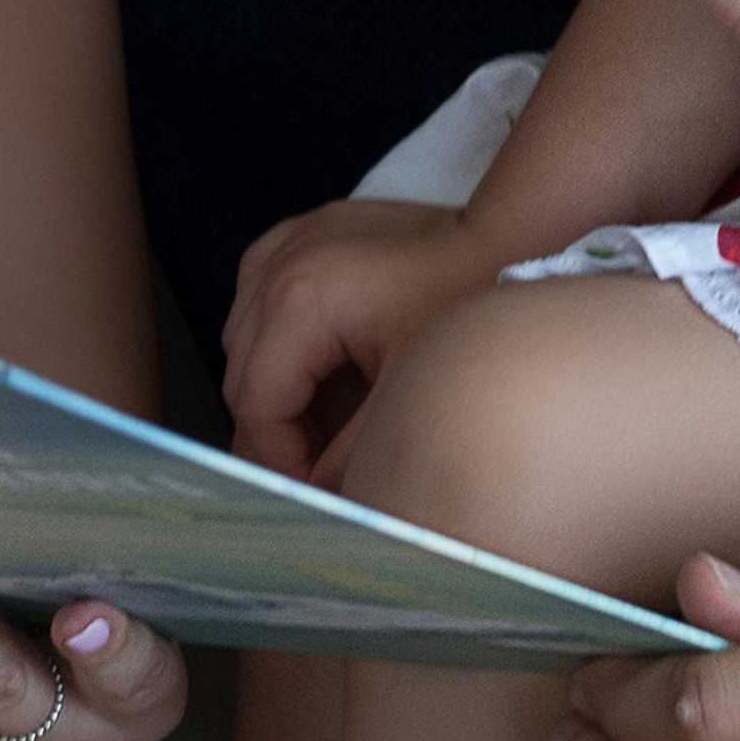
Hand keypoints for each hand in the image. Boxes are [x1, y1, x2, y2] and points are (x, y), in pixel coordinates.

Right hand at [223, 196, 502, 477]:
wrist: (499, 236)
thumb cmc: (465, 300)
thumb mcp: (410, 389)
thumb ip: (353, 455)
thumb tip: (319, 504)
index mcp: (300, 300)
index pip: (255, 405)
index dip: (277, 461)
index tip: (309, 493)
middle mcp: (278, 265)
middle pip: (241, 377)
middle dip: (274, 434)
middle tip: (314, 473)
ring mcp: (283, 244)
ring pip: (240, 343)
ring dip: (272, 390)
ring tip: (318, 428)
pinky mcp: (296, 237)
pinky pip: (257, 302)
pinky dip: (274, 343)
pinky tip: (313, 369)